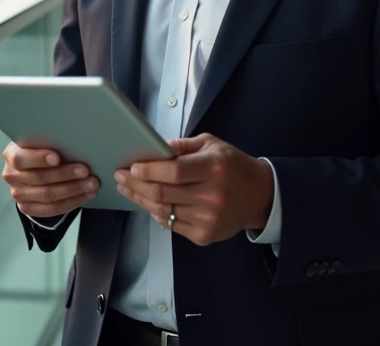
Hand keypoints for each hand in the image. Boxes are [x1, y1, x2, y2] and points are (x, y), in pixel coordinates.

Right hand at [2, 142, 98, 217]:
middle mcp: (11, 175)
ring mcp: (18, 194)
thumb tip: (73, 141)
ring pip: (47, 195)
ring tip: (91, 184)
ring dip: (73, 190)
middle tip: (86, 170)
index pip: (21, 159)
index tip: (57, 158)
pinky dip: (72, 202)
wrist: (32, 167)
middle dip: (65, 174)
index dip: (39, 159)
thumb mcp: (39, 140)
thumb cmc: (40, 149)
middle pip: (39, 178)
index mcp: (11, 155)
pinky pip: (51, 209)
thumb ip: (48, 141)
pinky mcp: (27, 207)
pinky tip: (85, 195)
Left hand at [115, 133, 273, 245]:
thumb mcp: (212, 144)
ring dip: (140, 199)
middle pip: (162, 193)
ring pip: (162, 211)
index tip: (131, 167)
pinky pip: (171, 224)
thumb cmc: (233, 167)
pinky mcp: (204, 235)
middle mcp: (211, 195)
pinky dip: (157, 214)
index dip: (148, 170)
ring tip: (127, 189)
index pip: (173, 171)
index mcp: (214, 168)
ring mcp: (207, 218)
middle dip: (135, 184)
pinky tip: (149, 204)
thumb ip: (182, 146)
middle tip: (120, 176)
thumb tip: (153, 150)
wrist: (260, 197)